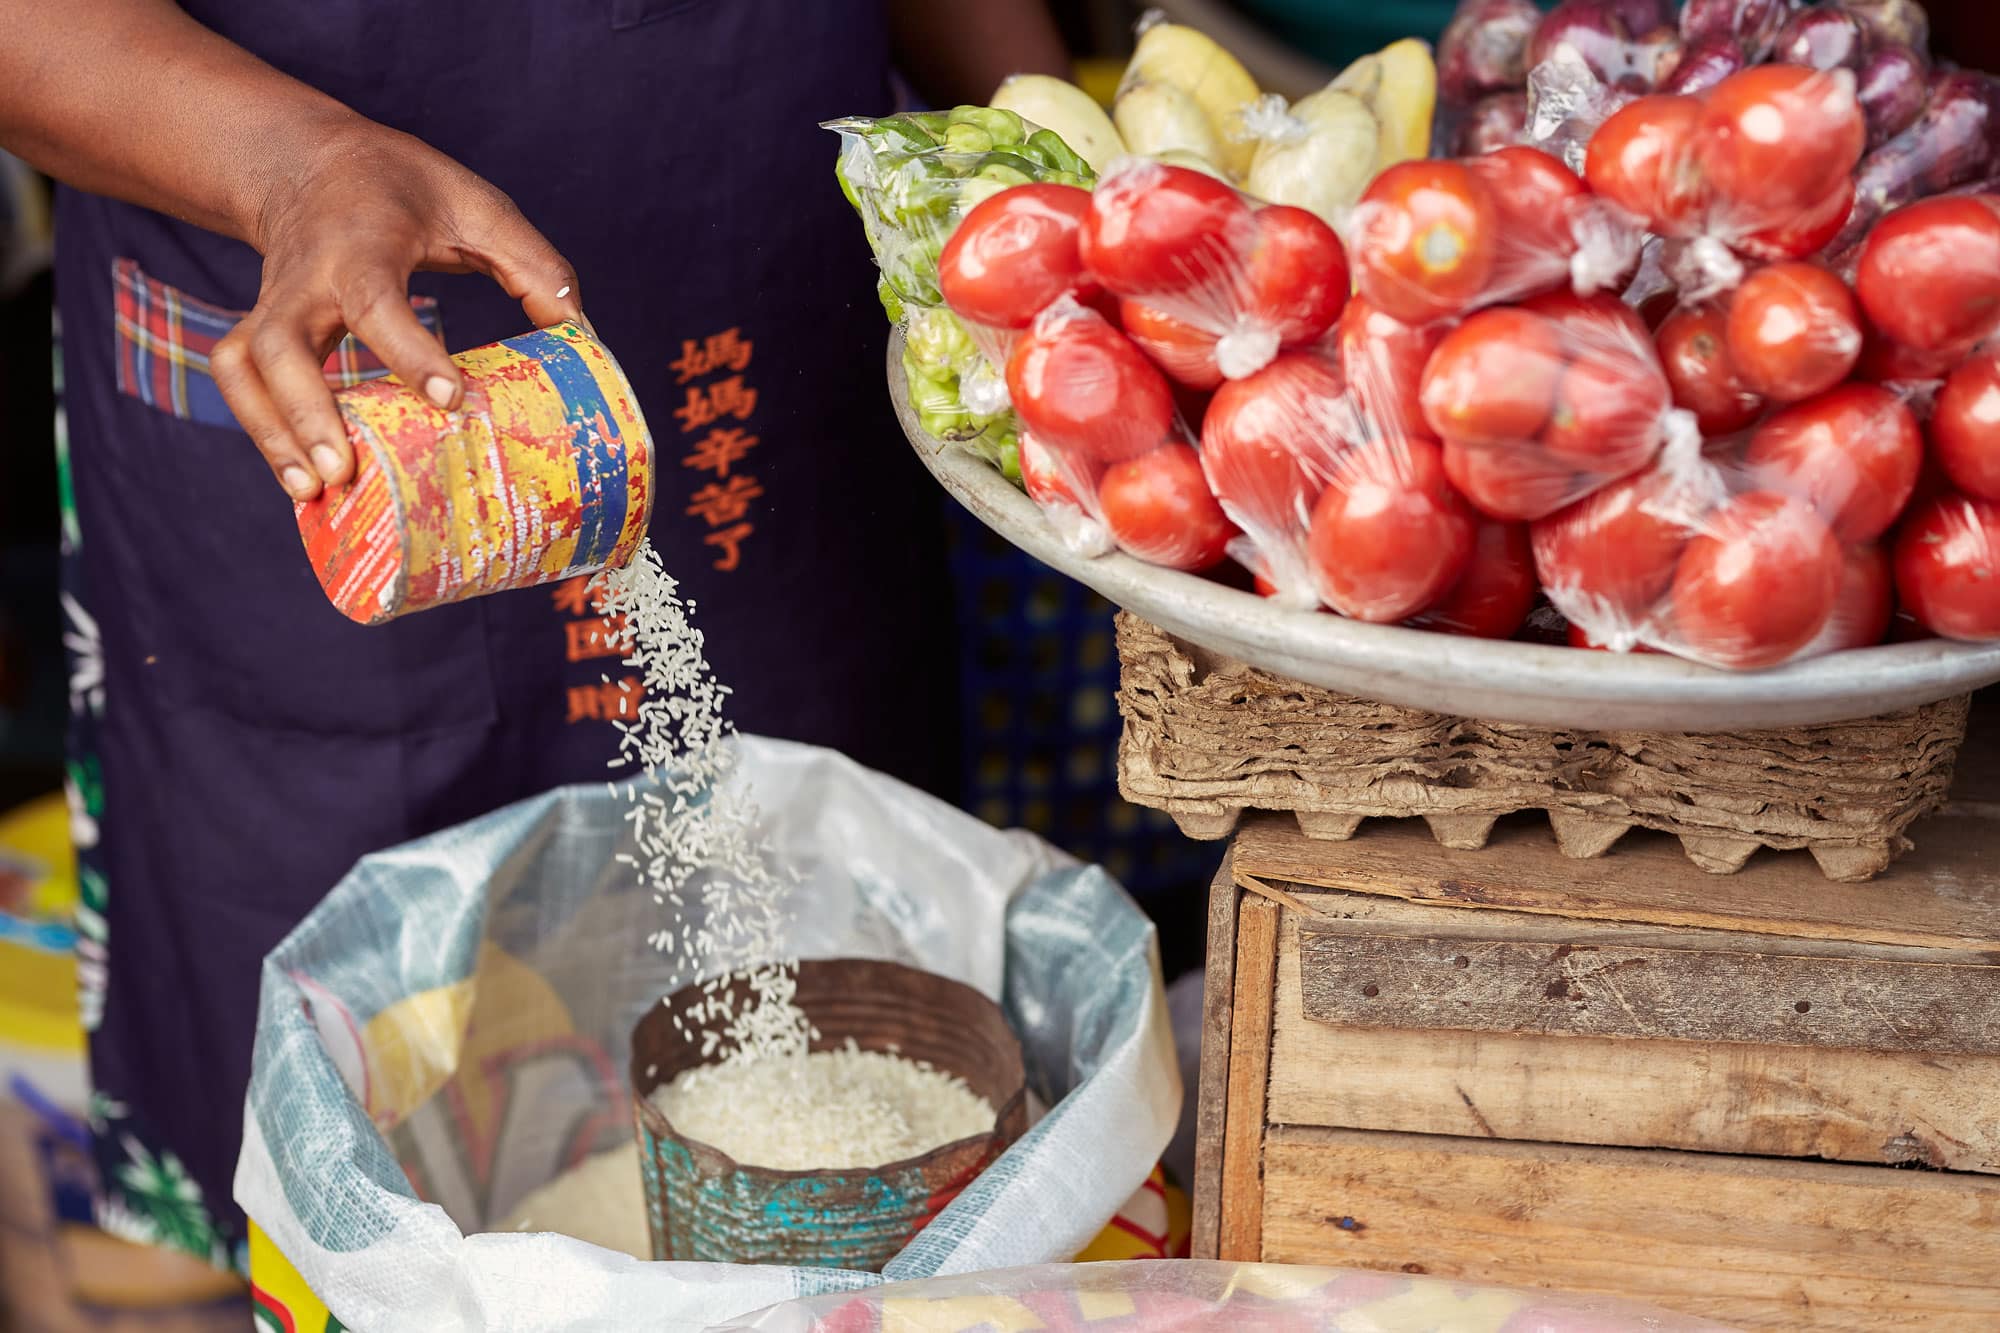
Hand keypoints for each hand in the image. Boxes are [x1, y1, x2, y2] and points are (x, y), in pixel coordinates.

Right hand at [211, 119, 585, 500]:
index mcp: (362, 245)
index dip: (409, 352)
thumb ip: (532, 264)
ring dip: (271, 432)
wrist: (307, 160)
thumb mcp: (475, 204)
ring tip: (312, 491)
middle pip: (280, 345)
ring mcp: (273, 304)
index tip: (450, 399)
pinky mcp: (258, 328)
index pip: (376, 301)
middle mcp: (304, 278)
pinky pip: (239, 379)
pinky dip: (259, 429)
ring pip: (246, 368)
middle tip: (342, 472)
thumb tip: (580, 335)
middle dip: (306, 411)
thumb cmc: (403, 186)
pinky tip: (300, 481)